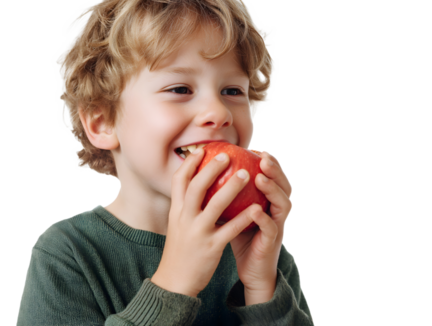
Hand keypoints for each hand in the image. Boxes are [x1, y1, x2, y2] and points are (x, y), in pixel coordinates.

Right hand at [151, 147, 258, 296]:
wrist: (174, 282)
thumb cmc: (180, 251)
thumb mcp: (177, 225)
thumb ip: (186, 207)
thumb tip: (198, 186)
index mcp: (176, 211)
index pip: (179, 180)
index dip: (190, 163)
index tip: (201, 150)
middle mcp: (184, 218)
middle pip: (196, 186)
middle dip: (212, 168)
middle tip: (227, 156)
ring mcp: (198, 232)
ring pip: (215, 204)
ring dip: (232, 187)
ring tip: (246, 174)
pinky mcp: (211, 247)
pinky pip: (230, 229)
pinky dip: (244, 217)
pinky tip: (257, 208)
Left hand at [230, 149, 292, 295]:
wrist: (250, 270)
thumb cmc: (239, 236)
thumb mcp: (233, 211)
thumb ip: (226, 193)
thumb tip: (205, 170)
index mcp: (267, 201)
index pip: (272, 176)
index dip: (267, 161)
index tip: (254, 148)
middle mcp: (276, 211)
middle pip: (283, 185)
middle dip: (275, 169)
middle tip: (263, 157)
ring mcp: (277, 226)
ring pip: (282, 204)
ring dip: (272, 189)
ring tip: (260, 178)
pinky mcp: (272, 243)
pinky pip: (271, 228)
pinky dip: (264, 218)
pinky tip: (255, 210)